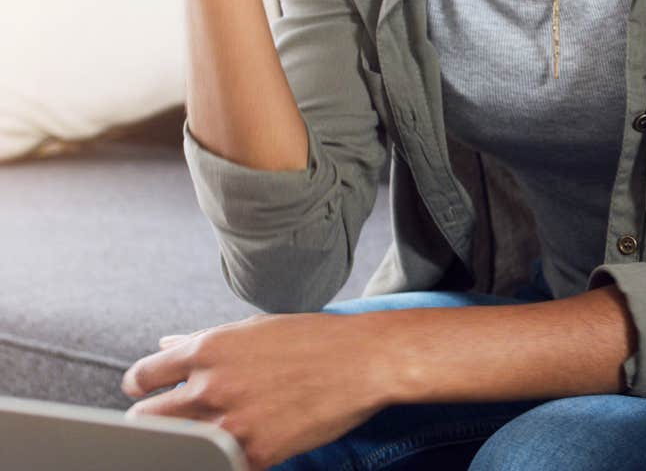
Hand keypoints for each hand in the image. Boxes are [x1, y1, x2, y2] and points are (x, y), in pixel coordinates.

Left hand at [122, 311, 393, 470]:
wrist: (365, 361)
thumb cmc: (314, 340)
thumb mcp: (254, 330)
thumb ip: (203, 339)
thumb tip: (166, 344)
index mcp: (207, 352)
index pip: (142, 377)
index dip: (139, 388)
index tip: (146, 393)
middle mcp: (210, 388)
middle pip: (145, 420)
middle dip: (152, 421)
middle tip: (171, 421)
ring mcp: (230, 424)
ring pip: (176, 447)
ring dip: (185, 443)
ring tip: (206, 435)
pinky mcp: (255, 453)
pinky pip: (219, 466)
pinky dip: (224, 460)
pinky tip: (238, 448)